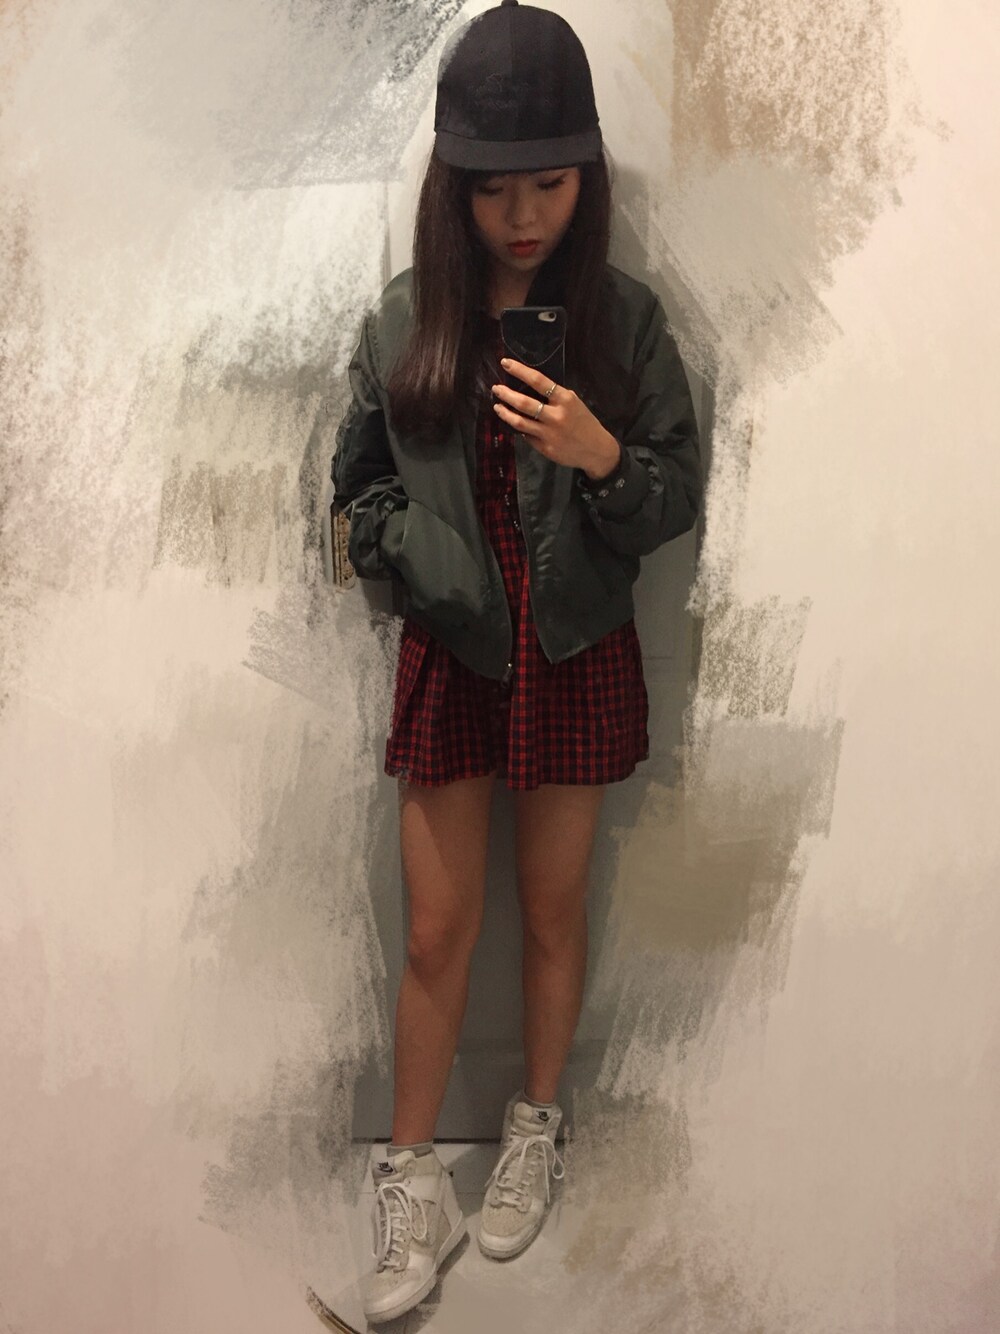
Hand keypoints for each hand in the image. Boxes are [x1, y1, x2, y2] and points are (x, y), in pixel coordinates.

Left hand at [492, 358, 620, 480]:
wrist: (596, 449)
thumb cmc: (584, 422)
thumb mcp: (574, 403)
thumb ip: (554, 396)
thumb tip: (529, 389)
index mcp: (565, 399)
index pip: (538, 380)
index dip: (519, 371)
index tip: (505, 363)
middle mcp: (556, 415)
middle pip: (524, 403)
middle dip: (506, 394)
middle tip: (496, 388)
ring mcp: (549, 433)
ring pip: (519, 422)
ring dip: (505, 413)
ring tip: (497, 406)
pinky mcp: (545, 448)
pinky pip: (526, 436)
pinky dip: (518, 428)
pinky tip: (514, 423)